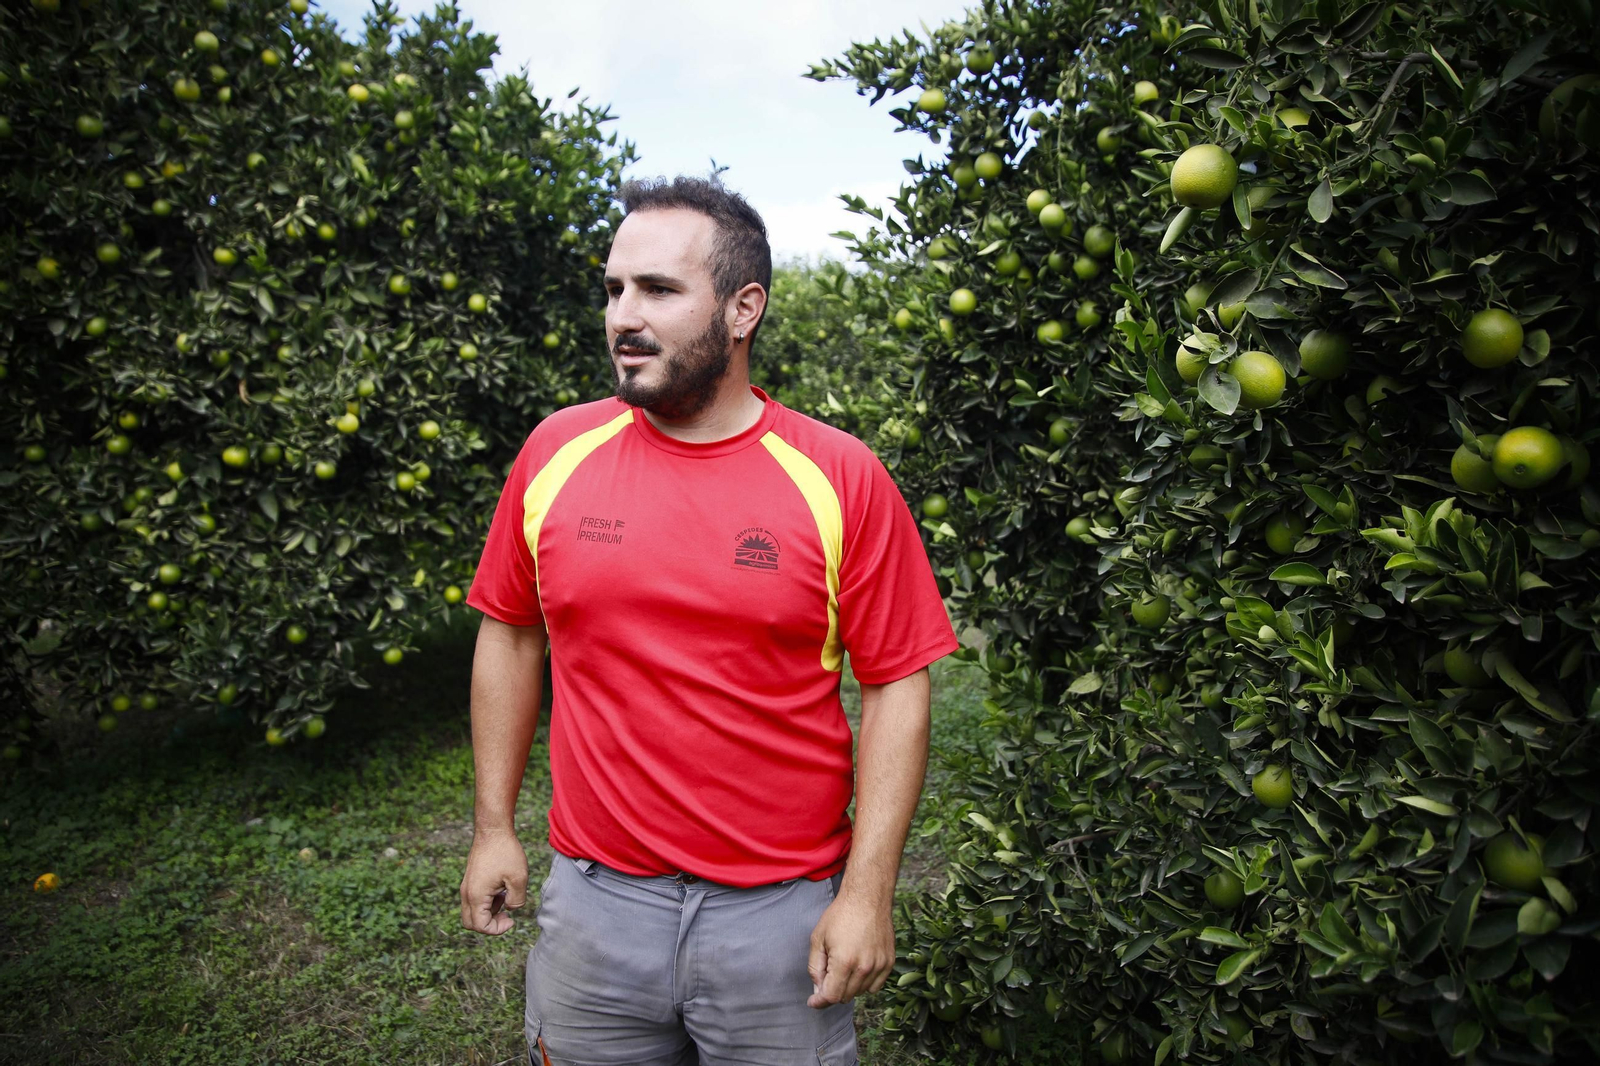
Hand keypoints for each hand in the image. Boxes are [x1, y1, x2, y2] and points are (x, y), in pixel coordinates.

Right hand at [459, 827, 527, 935]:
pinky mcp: (471, 880)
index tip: (512, 919)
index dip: (497, 929)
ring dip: (489, 913)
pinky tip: (502, 889)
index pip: (480, 926)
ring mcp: (467, 886)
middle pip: (471, 923)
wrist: (493, 830)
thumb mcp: (519, 878)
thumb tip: (510, 909)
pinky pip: (475, 900)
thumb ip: (516, 900)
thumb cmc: (506, 852)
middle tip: (507, 916)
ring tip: (506, 897)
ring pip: (472, 912)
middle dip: (489, 925)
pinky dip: (487, 902)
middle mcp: (467, 893)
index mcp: (476, 896)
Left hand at [806, 891, 895, 1007]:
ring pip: (860, 992)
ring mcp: (879, 966)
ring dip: (848, 985)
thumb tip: (818, 990)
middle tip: (827, 972)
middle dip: (832, 989)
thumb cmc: (840, 915)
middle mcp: (864, 967)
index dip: (820, 1001)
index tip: (813, 1001)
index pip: (832, 996)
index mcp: (844, 962)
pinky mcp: (889, 962)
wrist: (867, 898)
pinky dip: (865, 982)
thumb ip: (815, 967)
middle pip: (845, 996)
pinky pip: (875, 986)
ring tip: (844, 963)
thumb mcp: (818, 938)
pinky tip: (858, 966)